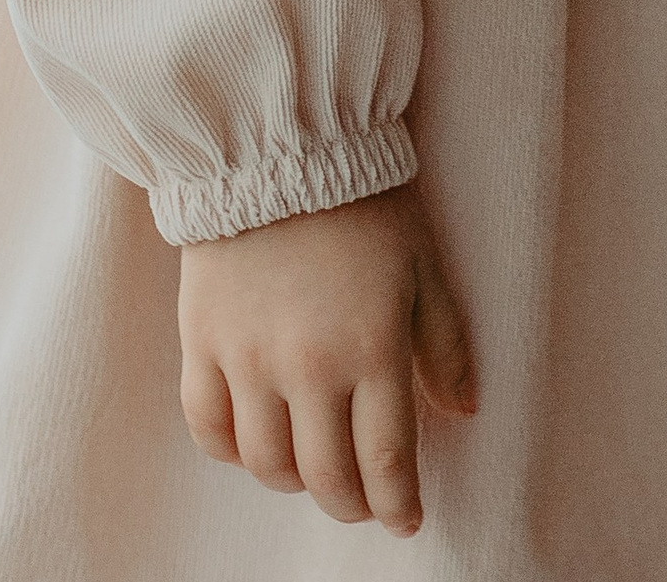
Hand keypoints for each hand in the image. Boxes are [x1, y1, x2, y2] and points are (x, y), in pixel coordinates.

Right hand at [178, 180, 475, 536]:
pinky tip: (254, 442)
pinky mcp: (203, 343)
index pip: (387, 460)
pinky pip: (208, 429)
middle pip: (325, 476)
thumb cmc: (366, 203)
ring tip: (312, 468)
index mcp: (373, 347)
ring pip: (266, 464)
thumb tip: (463, 410)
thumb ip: (445, 343)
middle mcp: (309, 366)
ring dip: (293, 481)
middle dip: (350, 503)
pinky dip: (231, 451)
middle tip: (361, 502)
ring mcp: (249, 359)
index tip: (407, 521)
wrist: (282, 146)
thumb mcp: (425, 265)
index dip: (398, 504)